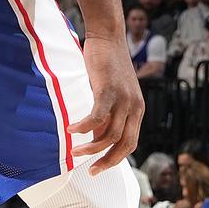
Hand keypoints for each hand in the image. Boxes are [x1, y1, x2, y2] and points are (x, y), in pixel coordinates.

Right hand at [70, 33, 144, 174]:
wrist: (108, 37)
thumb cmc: (106, 65)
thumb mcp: (111, 94)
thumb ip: (108, 115)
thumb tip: (95, 136)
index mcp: (137, 110)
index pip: (130, 143)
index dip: (116, 159)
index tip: (98, 168)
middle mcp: (134, 107)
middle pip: (123, 144)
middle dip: (106, 161)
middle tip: (89, 170)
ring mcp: (123, 99)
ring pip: (109, 135)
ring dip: (91, 147)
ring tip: (74, 150)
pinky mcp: (109, 90)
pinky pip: (96, 117)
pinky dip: (83, 128)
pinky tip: (71, 130)